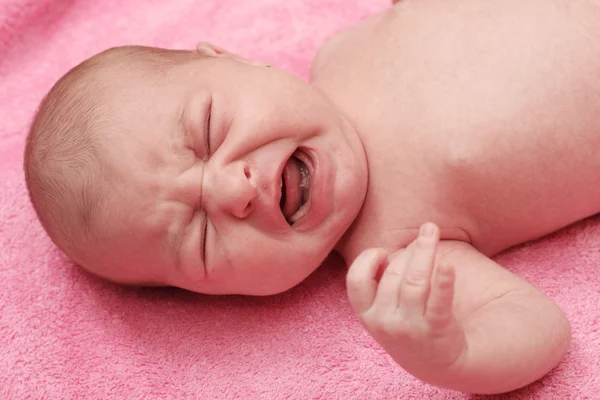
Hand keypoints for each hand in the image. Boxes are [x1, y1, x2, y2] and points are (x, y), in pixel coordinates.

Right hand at [346, 223, 466, 378]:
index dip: (368, 260)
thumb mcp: (383, 311)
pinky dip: (443, 279)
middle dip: (410, 250)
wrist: (436, 364)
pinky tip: (448, 263)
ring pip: (415, 282)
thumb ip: (381, 282)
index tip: (385, 252)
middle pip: (393, 275)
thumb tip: (395, 245)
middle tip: (427, 231)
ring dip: (425, 251)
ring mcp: (410, 328)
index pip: (356, 281)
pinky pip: (439, 300)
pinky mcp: (436, 330)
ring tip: (432, 231)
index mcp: (367, 314)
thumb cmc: (407, 326)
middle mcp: (385, 322)